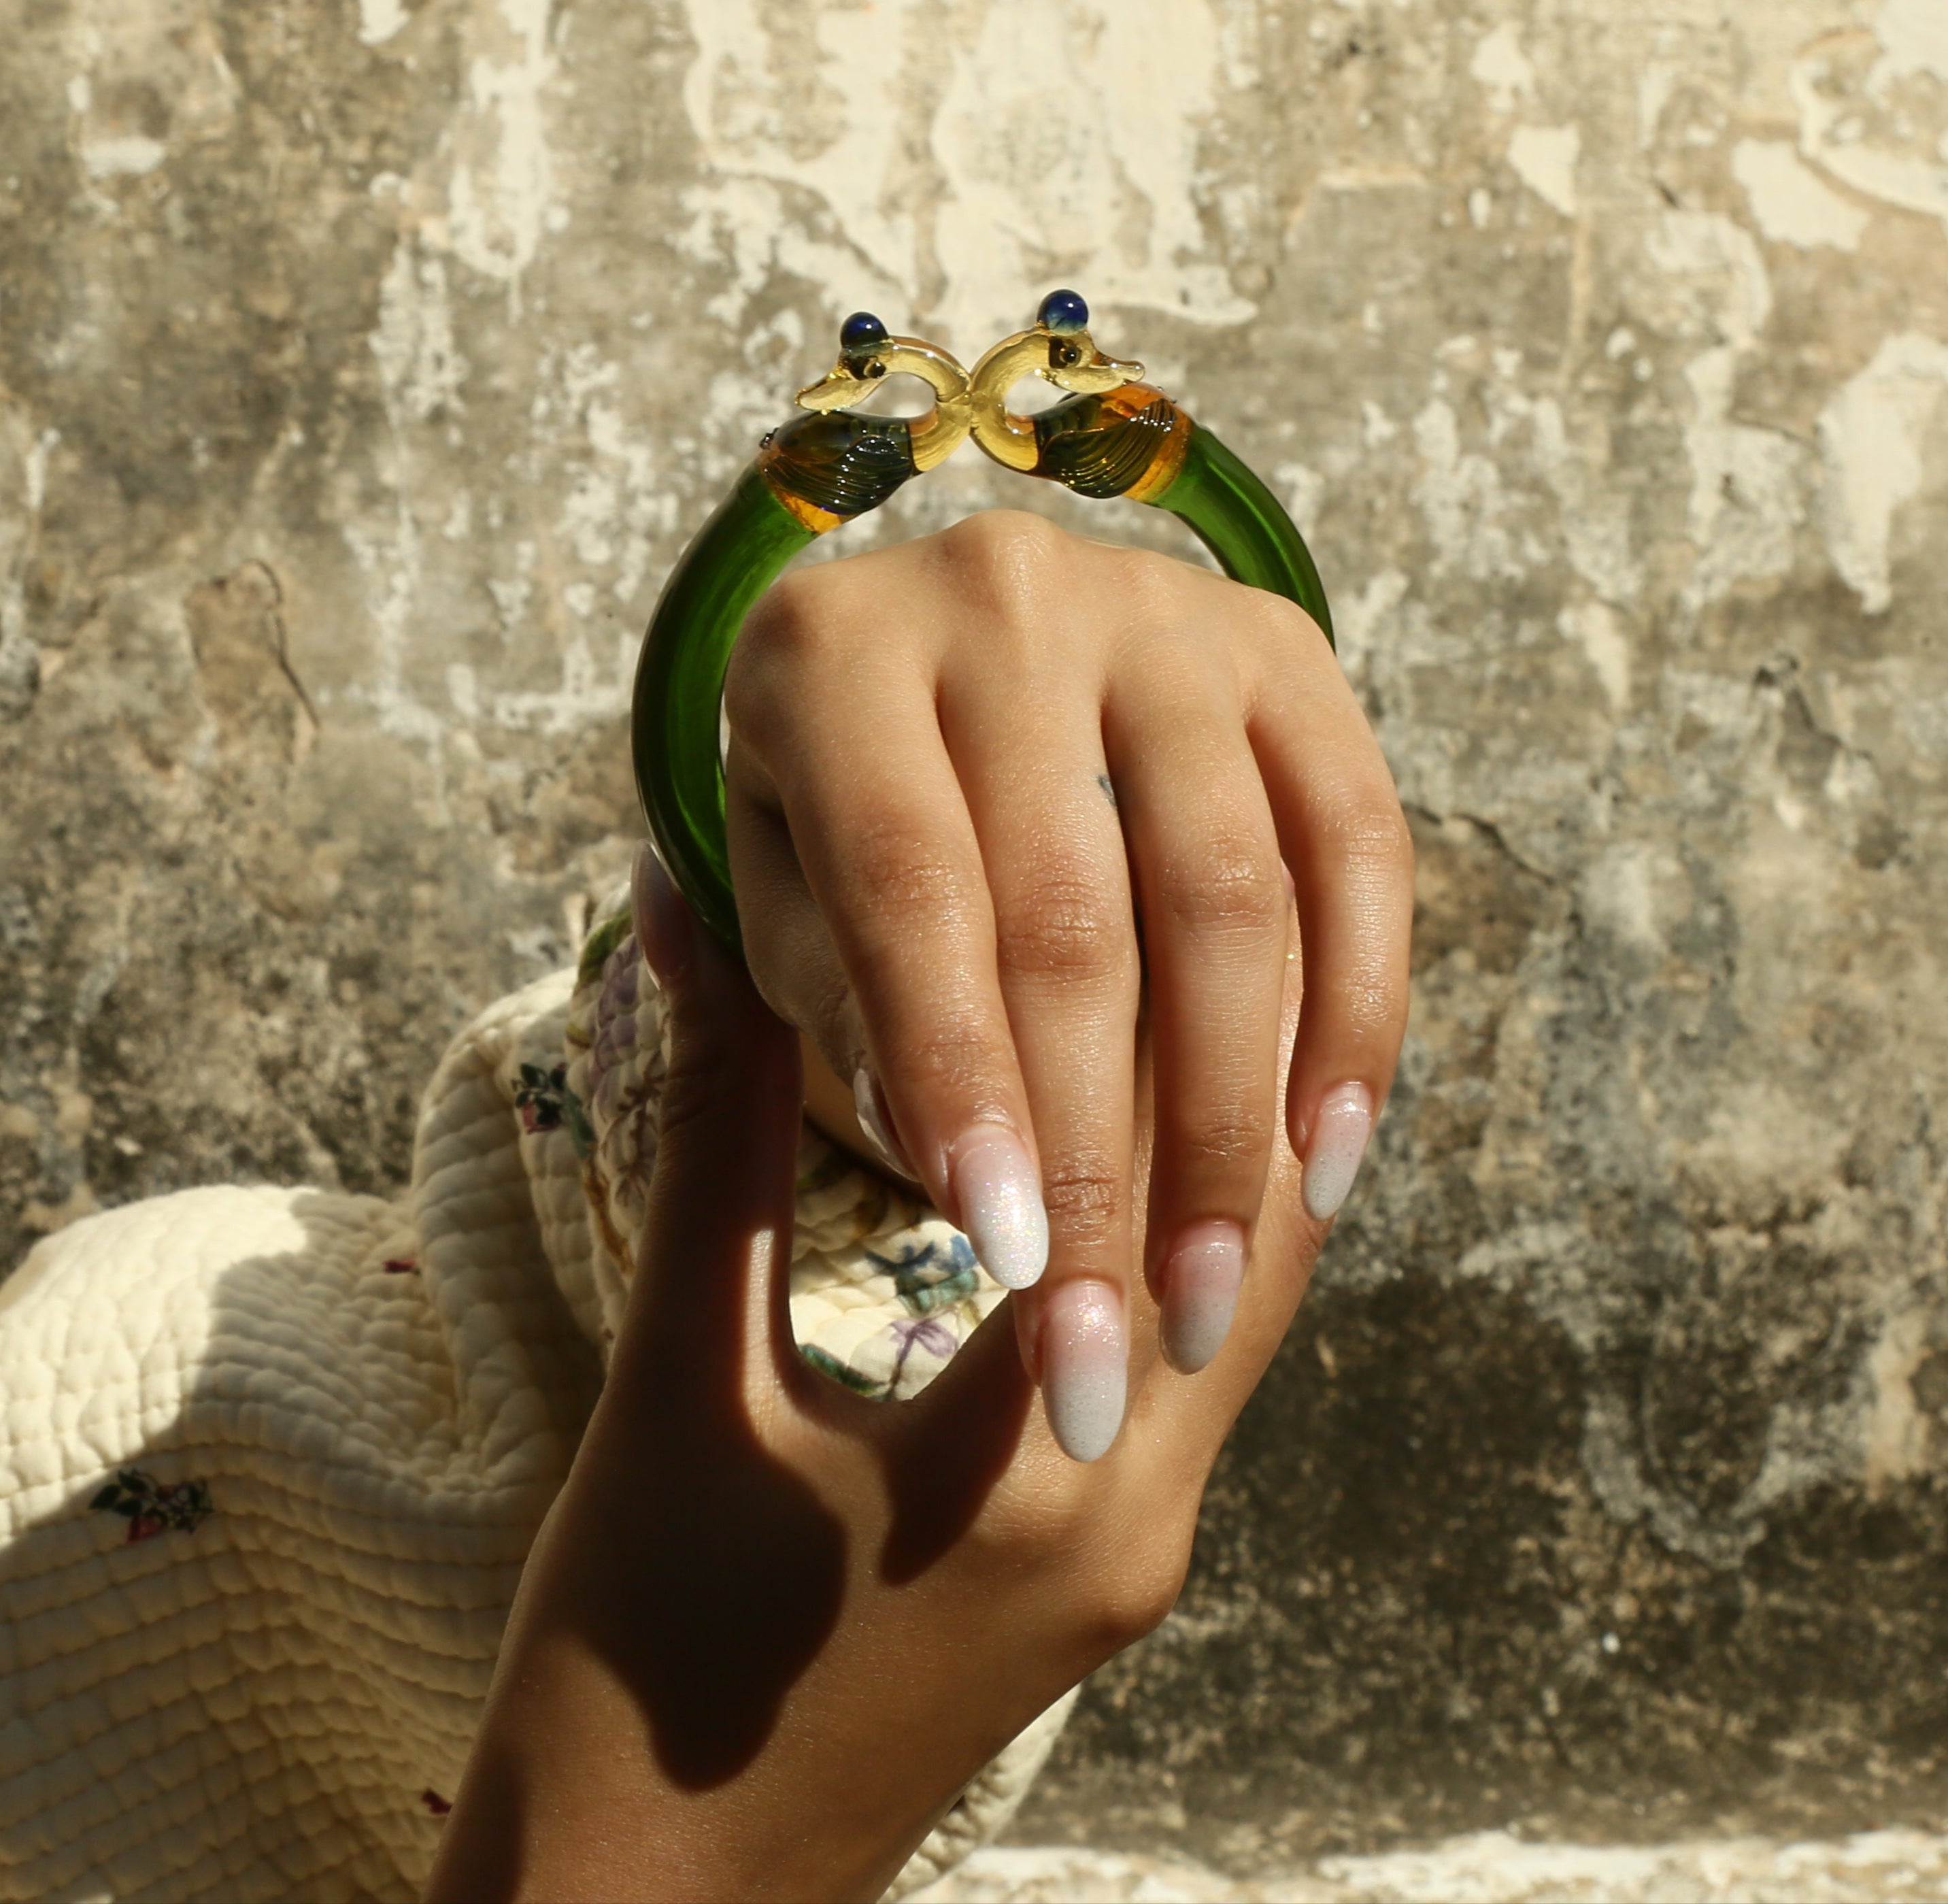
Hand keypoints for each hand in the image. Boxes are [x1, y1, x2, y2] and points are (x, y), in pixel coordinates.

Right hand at [423, 848, 1324, 1903]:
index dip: (1169, 1008)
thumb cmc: (628, 1677)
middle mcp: (1141, 1519)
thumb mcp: (673, 1380)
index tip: (1139, 856)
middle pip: (1242, 1242)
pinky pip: (1178, 1372)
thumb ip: (710, 1135)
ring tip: (1176, 983)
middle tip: (1191, 883)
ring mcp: (1133, 1563)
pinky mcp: (1093, 1579)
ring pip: (1224, 1312)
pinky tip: (1114, 1152)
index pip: (1168, 1183)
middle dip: (1229, 1066)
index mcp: (1050, 1471)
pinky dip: (1161, 1249)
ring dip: (1206, 1159)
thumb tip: (689, 913)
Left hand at [724, 511, 1412, 1459]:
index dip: (962, 1083)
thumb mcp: (786, 909)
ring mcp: (1162, 608)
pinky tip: (1323, 1163)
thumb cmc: (837, 820)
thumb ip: (853, 1026)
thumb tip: (987, 1181)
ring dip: (1231, 1120)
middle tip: (1101, 1347)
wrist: (945, 654)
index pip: (909, 891)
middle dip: (1098, 1153)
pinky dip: (1354, 1013)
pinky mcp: (1286, 649)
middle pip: (1077, 909)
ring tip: (1204, 1297)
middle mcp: (1001, 592)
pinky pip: (1359, 845)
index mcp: (829, 652)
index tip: (1008, 1265)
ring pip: (1231, 890)